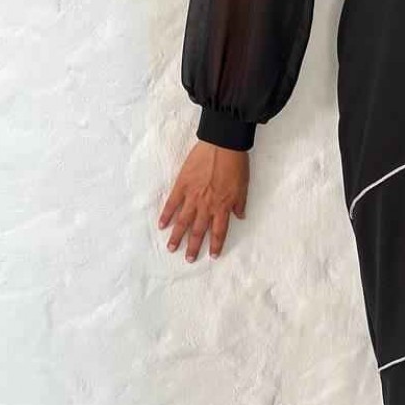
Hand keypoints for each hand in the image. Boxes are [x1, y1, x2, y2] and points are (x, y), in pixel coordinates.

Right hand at [158, 141, 249, 261]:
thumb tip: (239, 216)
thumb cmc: (236, 164)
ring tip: (171, 248)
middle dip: (194, 246)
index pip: (219, 231)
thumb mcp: (243, 187)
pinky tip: (161, 225)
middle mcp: (206, 205)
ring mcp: (192, 196)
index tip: (213, 256)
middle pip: (199, 231)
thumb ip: (239, 203)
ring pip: (183, 221)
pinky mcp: (182, 185)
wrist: (222, 146)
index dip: (216, 244)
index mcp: (223, 206)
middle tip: (188, 259)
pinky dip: (166, 215)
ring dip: (177, 236)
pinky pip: (172, 203)